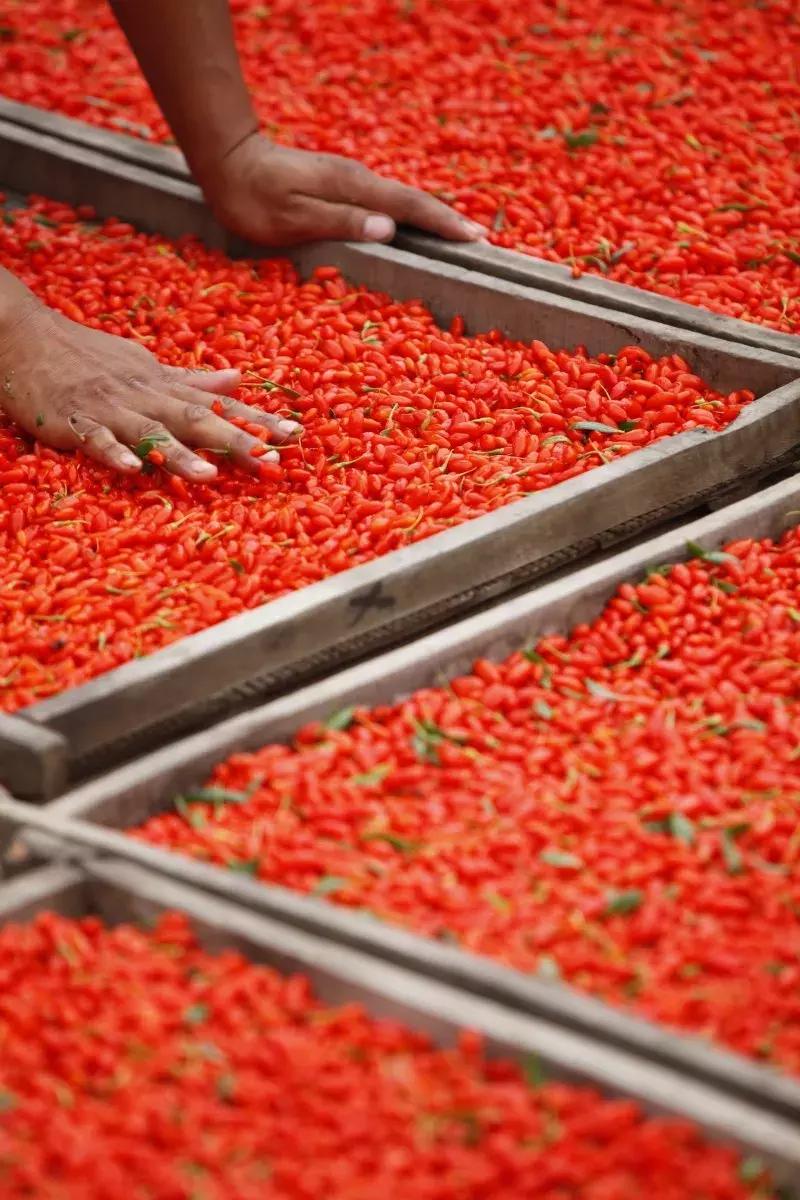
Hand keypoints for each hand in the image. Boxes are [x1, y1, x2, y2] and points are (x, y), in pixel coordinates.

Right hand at [0, 303, 299, 479]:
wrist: (25, 336)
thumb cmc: (88, 356)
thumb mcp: (146, 365)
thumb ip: (191, 379)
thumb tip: (238, 378)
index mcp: (165, 386)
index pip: (221, 402)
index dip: (259, 419)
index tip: (296, 435)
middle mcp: (146, 395)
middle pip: (198, 418)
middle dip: (236, 441)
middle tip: (271, 462)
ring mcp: (111, 409)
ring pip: (152, 432)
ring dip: (181, 454)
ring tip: (210, 476)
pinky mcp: (75, 421)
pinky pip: (97, 440)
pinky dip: (115, 454)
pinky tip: (135, 471)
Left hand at [203, 133, 487, 247]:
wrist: (229, 161)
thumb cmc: (254, 198)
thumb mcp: (293, 218)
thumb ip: (341, 222)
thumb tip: (388, 229)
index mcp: (354, 188)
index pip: (409, 207)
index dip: (443, 224)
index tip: (474, 238)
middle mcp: (359, 181)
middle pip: (413, 202)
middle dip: (448, 221)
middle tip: (481, 241)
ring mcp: (352, 181)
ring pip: (401, 202)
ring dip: (431, 219)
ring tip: (458, 237)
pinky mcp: (343, 186)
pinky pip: (385, 203)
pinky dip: (408, 216)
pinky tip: (415, 229)